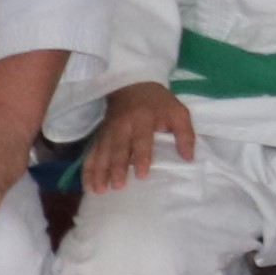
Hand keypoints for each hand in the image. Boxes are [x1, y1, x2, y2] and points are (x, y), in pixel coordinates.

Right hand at [82, 79, 198, 196]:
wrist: (132, 84)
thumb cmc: (159, 103)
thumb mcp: (178, 112)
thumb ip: (185, 134)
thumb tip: (188, 157)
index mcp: (143, 118)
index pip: (142, 139)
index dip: (142, 156)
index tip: (141, 175)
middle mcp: (123, 125)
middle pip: (118, 148)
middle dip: (116, 167)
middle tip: (117, 186)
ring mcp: (109, 130)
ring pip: (102, 151)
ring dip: (99, 171)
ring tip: (98, 189)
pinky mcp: (100, 134)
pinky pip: (92, 152)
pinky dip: (88, 168)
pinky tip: (87, 184)